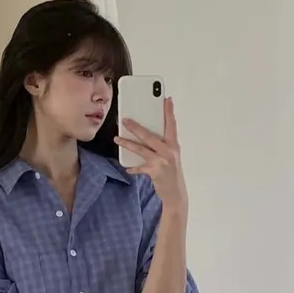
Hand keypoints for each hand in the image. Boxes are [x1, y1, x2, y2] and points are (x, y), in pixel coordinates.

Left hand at [115, 97, 187, 216]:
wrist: (176, 194)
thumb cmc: (172, 173)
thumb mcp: (171, 156)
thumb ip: (162, 145)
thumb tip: (145, 135)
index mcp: (174, 145)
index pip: (171, 124)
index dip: (169, 111)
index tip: (166, 99)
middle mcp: (169, 151)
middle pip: (149, 135)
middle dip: (136, 127)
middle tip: (124, 120)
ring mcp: (162, 161)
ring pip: (141, 149)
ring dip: (127, 143)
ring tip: (117, 139)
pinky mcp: (155, 171)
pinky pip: (139, 167)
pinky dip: (132, 167)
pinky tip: (127, 167)